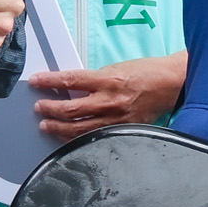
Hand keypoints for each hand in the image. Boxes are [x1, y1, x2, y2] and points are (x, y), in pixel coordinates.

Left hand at [33, 53, 185, 138]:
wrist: (171, 84)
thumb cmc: (146, 73)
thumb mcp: (116, 68)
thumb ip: (94, 80)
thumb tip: (72, 88)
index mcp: (107, 80)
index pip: (70, 80)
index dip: (49, 81)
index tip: (36, 81)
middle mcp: (109, 101)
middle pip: (70, 110)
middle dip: (49, 110)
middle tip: (39, 108)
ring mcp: (116, 119)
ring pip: (79, 129)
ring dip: (58, 128)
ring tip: (46, 125)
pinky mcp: (122, 131)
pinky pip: (94, 138)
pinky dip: (76, 138)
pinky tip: (67, 137)